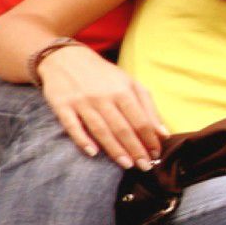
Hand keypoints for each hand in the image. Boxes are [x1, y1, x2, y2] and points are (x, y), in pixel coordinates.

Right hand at [36, 45, 166, 168]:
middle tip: (145, 166)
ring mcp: (82, 102)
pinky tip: (93, 153)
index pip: (140, 120)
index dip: (150, 139)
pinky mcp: (62, 106)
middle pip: (122, 128)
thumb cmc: (103, 75)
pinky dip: (82, 140)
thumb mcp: (129, 83)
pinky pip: (73, 126)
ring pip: (101, 130)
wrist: (66, 58)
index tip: (156, 154)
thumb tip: (163, 133)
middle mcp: (103, 97)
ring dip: (115, 150)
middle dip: (136, 149)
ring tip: (127, 165)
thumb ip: (148, 107)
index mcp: (122, 90)